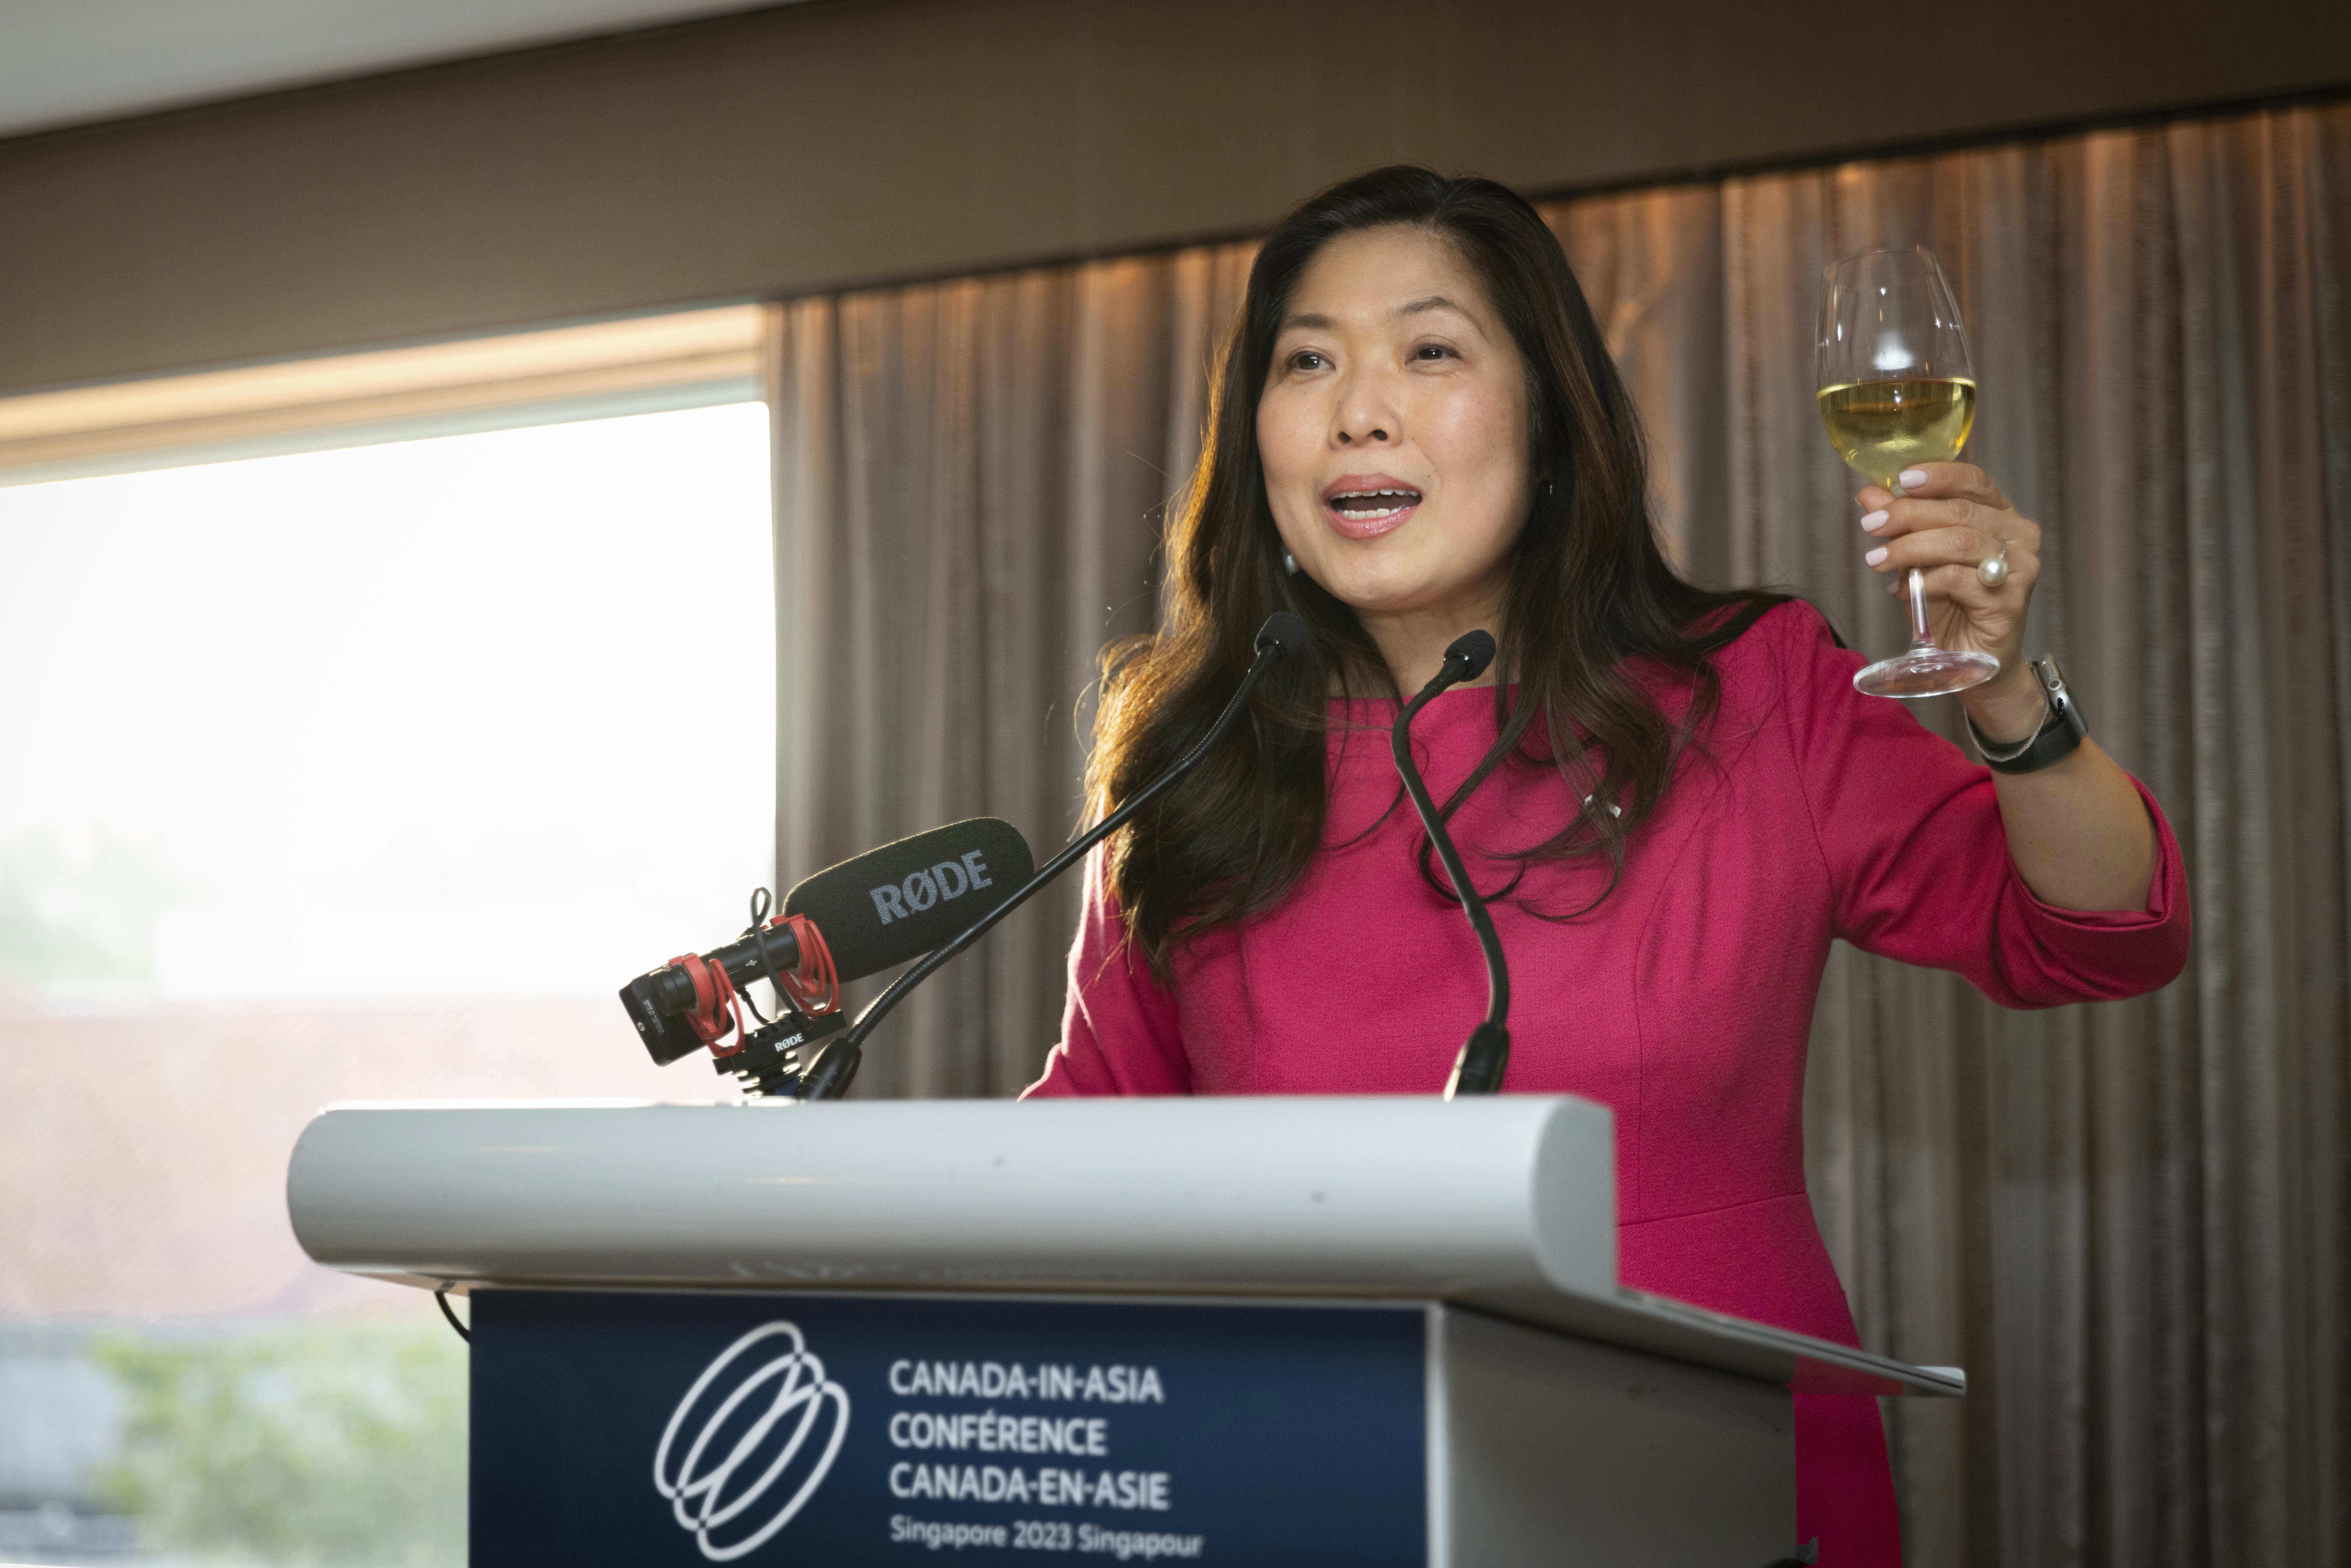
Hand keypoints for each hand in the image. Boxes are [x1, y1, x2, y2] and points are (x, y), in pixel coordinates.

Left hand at [1858, 462, 2046, 739]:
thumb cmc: (1948, 606)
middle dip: (1909, 514)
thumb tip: (1869, 492)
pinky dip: (1924, 581)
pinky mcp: (2009, 600)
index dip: (1938, 476)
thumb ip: (1899, 525)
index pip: (1974, 482)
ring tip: (1877, 560)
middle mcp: (2018, 537)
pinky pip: (1959, 579)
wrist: (1969, 662)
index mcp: (2000, 516)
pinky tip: (1900, 590)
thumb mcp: (1916, 559)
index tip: (1901, 479)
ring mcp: (2019, 568)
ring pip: (1960, 541)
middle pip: (1961, 511)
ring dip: (1910, 547)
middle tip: (1871, 525)